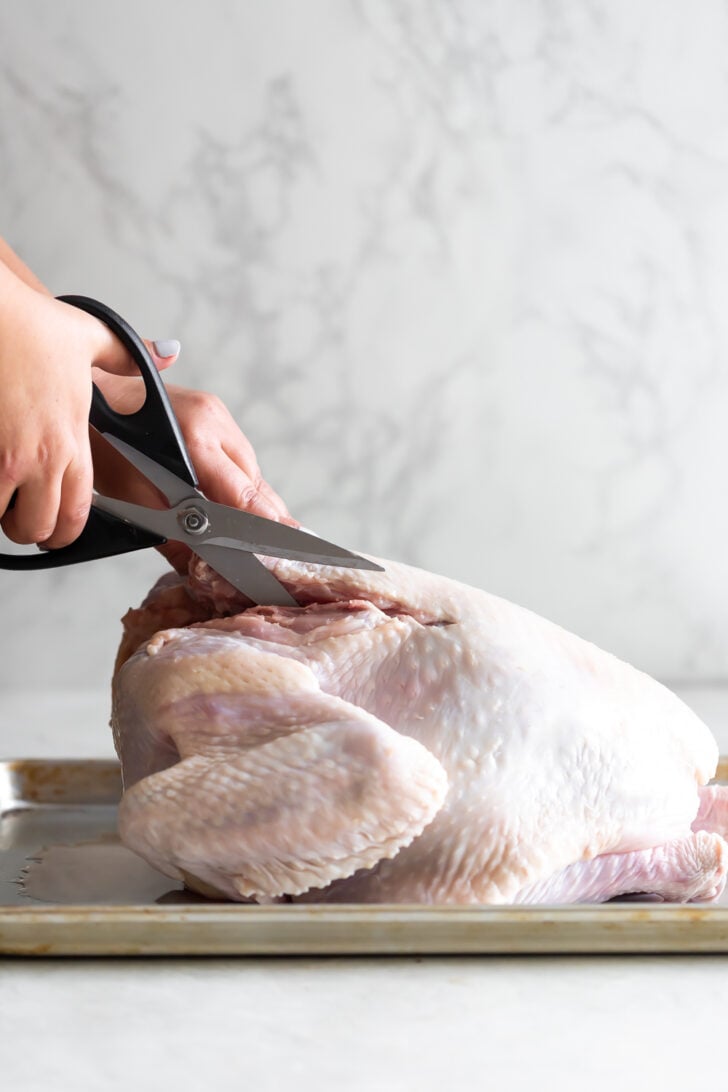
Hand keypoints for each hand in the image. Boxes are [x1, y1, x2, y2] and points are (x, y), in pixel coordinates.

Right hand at [0, 271, 176, 547]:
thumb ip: (129, 356)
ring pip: (6, 521)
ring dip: (3, 516)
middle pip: (40, 529)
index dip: (67, 529)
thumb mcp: (89, 337)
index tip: (59, 524)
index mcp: (73, 440)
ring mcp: (6, 460)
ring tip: (2, 495)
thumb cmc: (26, 323)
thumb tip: (167, 353)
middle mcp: (42, 458)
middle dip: (32, 529)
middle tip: (24, 513)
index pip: (79, 514)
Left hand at [90, 376, 294, 572]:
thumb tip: (196, 569)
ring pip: (252, 470)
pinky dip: (241, 482)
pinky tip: (238, 502)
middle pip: (255, 482)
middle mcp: (216, 420)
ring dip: (254, 501)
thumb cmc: (102, 441)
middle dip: (266, 518)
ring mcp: (219, 413)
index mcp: (196, 438)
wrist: (92, 395)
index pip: (243, 492)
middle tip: (276, 552)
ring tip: (260, 534)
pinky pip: (239, 457)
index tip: (283, 547)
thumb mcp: (132, 496)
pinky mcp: (217, 413)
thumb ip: (169, 536)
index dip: (264, 524)